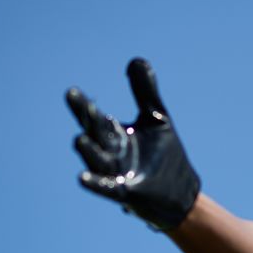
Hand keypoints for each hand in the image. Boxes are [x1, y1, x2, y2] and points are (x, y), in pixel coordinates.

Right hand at [66, 58, 200, 230]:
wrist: (180, 192)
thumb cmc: (164, 155)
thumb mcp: (156, 118)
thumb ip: (145, 92)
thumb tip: (137, 60)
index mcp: (115, 135)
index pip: (96, 117)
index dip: (84, 106)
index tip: (71, 91)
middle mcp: (111, 153)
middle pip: (94, 133)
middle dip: (85, 118)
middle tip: (73, 99)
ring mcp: (116, 173)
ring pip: (97, 160)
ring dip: (88, 151)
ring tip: (79, 139)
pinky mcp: (126, 192)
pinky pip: (107, 188)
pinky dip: (96, 183)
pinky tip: (82, 178)